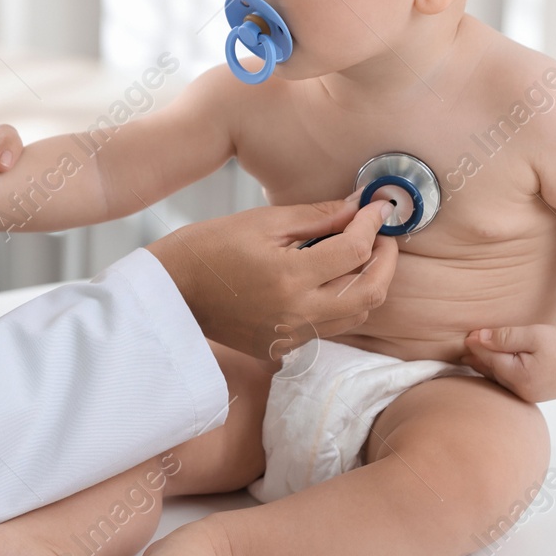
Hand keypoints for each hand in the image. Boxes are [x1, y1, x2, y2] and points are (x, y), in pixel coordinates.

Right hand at [144, 195, 398, 360]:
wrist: (170, 292)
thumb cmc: (208, 248)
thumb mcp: (263, 222)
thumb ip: (316, 216)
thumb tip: (357, 206)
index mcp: (289, 278)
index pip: (354, 250)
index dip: (371, 225)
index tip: (375, 208)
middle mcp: (296, 315)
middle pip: (370, 292)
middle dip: (385, 259)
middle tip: (381, 235)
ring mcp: (291, 337)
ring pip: (356, 314)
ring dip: (368, 282)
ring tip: (361, 253)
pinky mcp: (283, 348)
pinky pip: (330, 327)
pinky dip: (342, 301)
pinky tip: (331, 278)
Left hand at [461, 323, 555, 402]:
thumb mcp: (534, 334)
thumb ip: (505, 336)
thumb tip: (478, 338)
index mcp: (521, 377)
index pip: (490, 359)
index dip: (477, 345)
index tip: (467, 334)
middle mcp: (522, 392)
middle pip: (492, 371)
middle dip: (477, 357)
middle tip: (464, 344)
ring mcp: (527, 396)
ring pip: (498, 379)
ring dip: (485, 366)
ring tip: (469, 355)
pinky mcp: (533, 395)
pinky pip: (508, 383)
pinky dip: (498, 373)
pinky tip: (490, 366)